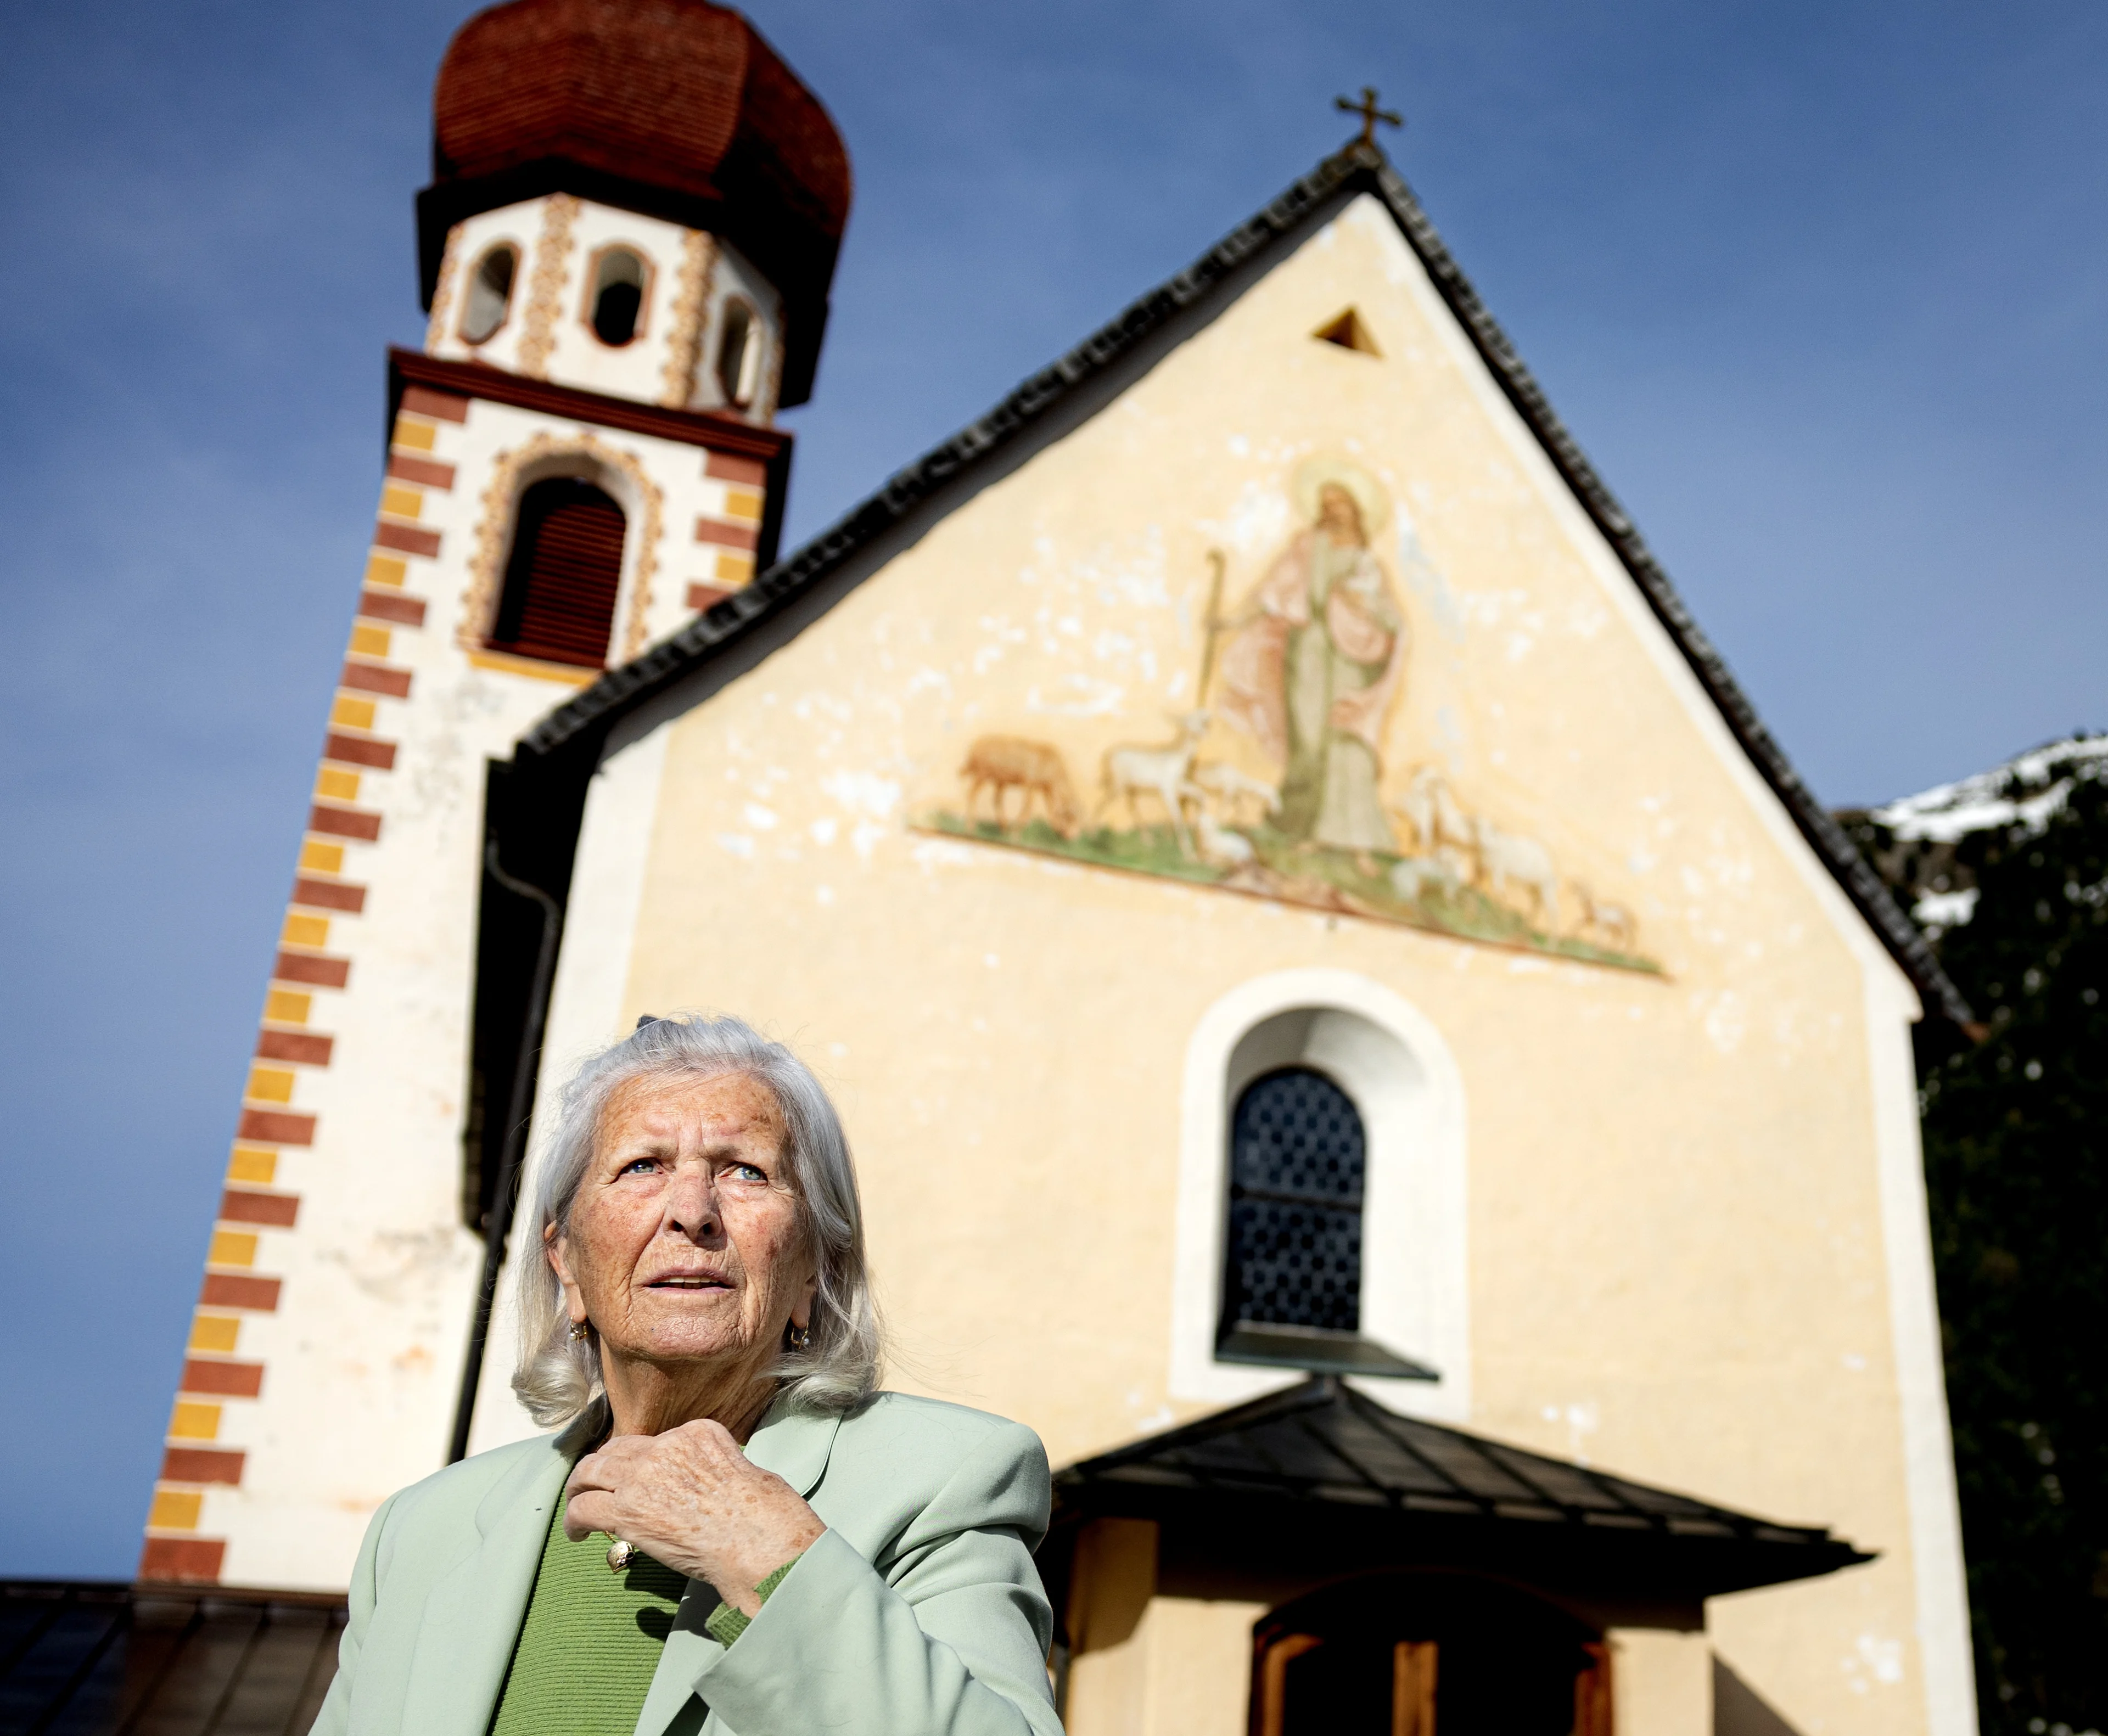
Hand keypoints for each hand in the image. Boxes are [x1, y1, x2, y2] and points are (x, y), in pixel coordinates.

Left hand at [564, 1420, 826, 1615]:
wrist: (757, 1539)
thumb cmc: (765, 1516)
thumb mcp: (744, 1471)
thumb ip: (714, 1470)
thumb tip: (699, 1494)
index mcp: (698, 1432)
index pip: (656, 1441)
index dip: (640, 1460)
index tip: (636, 1478)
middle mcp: (667, 1445)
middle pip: (618, 1447)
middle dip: (602, 1465)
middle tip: (592, 1484)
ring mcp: (644, 1474)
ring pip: (591, 1470)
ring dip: (579, 1487)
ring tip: (575, 1504)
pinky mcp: (627, 1509)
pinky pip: (585, 1507)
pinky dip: (574, 1520)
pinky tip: (577, 1535)